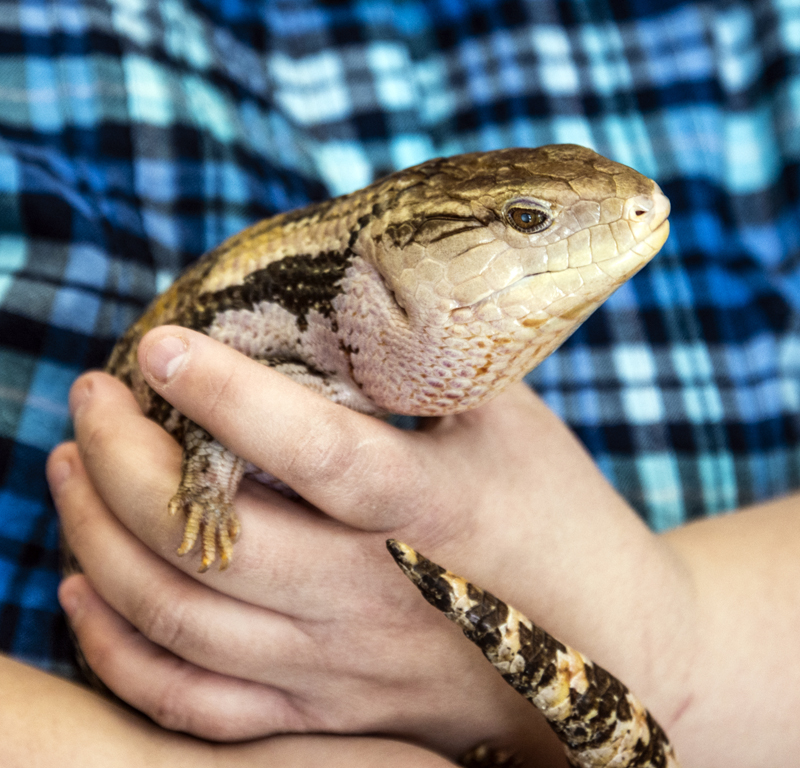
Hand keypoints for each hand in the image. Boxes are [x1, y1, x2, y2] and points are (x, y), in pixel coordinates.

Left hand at [50, 327, 691, 763]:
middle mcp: (377, 602)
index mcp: (437, 514)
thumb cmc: (563, 519)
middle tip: (93, 396)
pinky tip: (86, 589)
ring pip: (180, 624)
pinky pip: (193, 705)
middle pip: (209, 547)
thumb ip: (426, 365)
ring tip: (71, 468)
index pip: (321, 456)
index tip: (162, 343)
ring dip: (98, 540)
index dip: (232, 398)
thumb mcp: (511, 421)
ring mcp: (344, 671)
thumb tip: (338, 299)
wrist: (619, 653)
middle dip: (122, 463)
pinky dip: (119, 649)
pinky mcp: (329, 712)